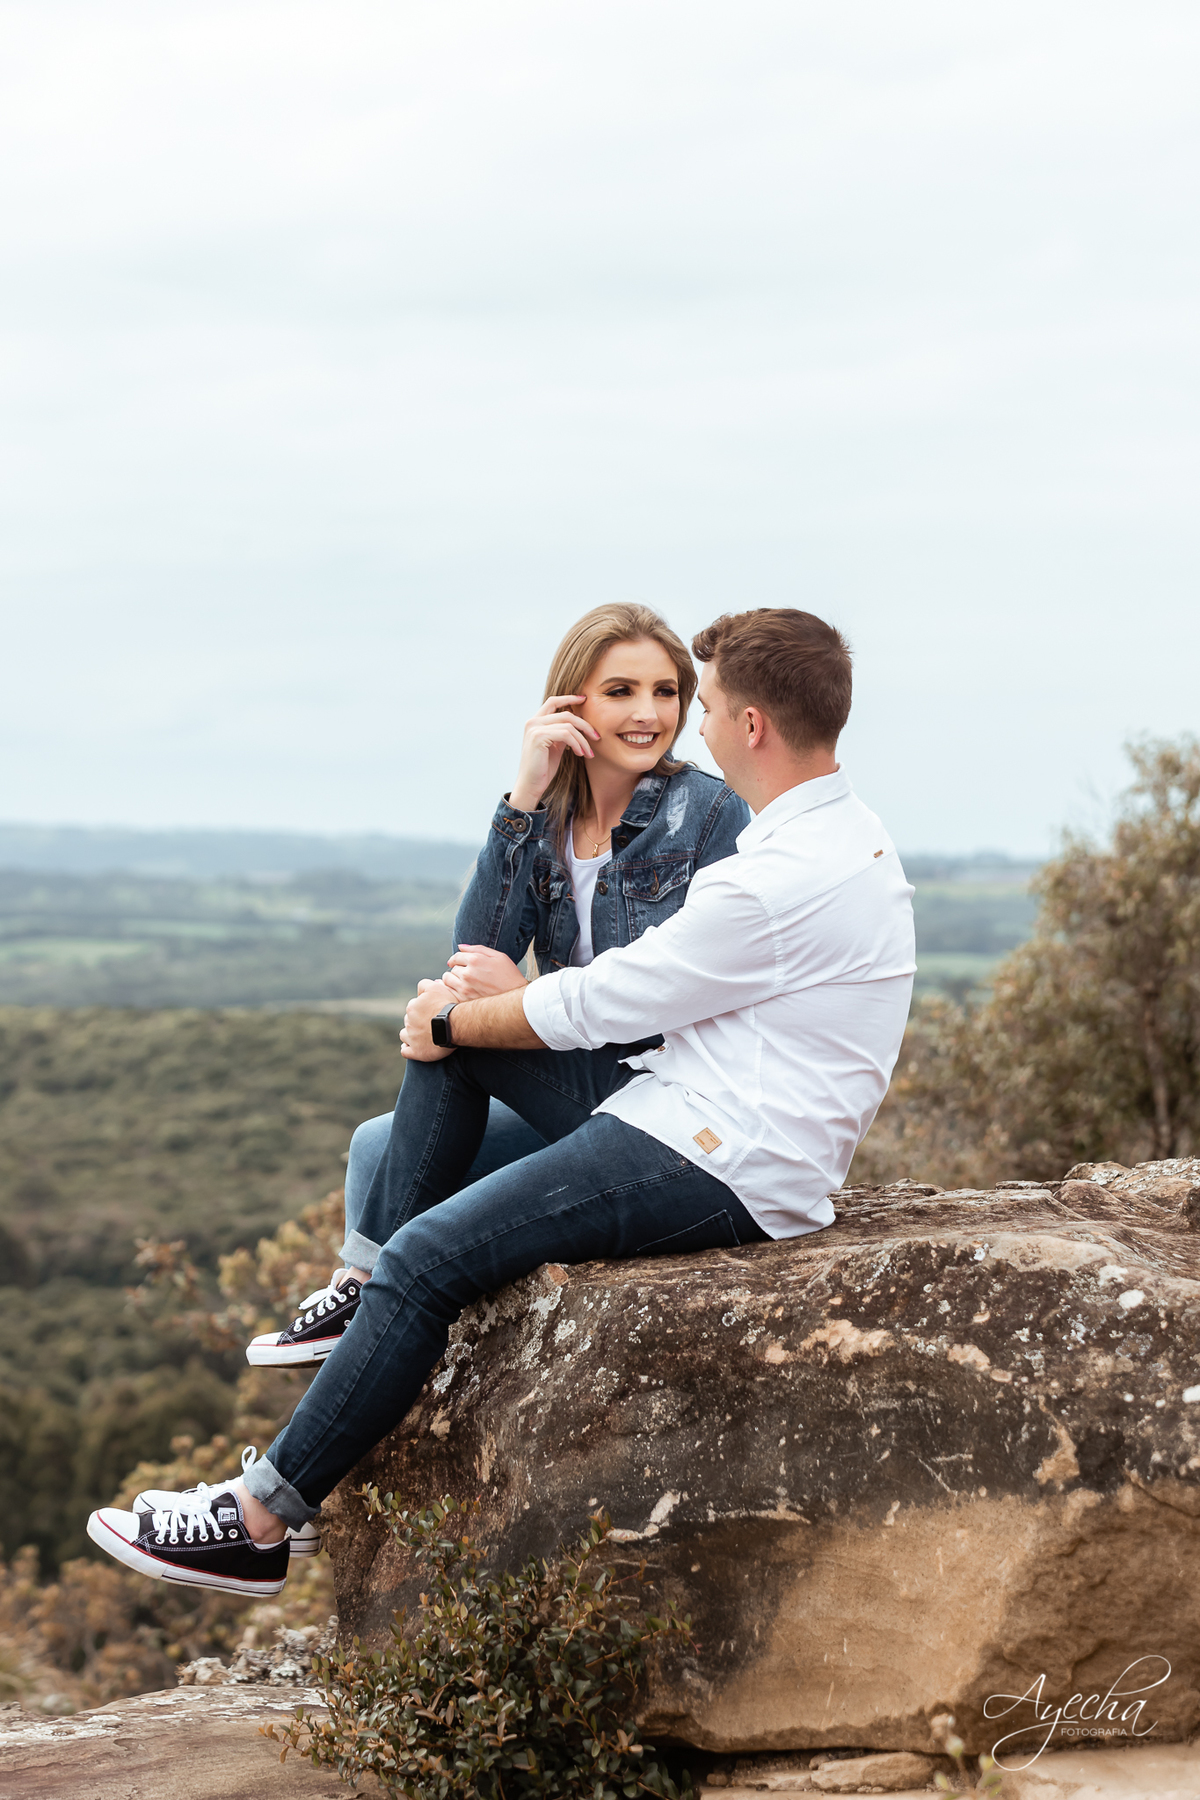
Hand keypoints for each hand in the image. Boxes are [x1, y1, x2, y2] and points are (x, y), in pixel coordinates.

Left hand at [400, 978, 456, 1061]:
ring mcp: (411, 1038)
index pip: (413, 1006)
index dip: (422, 1008)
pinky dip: (406, 1049)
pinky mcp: (416, 1051)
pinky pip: (405, 1051)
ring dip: (410, 1034)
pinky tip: (409, 1047)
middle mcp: (409, 1022)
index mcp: (412, 1007)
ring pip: (405, 1035)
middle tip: (430, 1023)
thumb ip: (424, 985)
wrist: (455, 1025)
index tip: (432, 1011)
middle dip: (417, 1021)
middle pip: (409, 1020)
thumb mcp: (436, 988)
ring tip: (421, 1035)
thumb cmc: (448, 1006)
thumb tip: (419, 989)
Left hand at [444, 945, 528, 1001]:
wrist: (516, 1000)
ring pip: (448, 980)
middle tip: (467, 974)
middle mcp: (468, 974)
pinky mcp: (464, 1000)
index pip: (456, 957)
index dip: (456, 959)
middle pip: (452, 968)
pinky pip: (449, 992)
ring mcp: (465, 988)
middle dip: (457, 969)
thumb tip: (461, 946)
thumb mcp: (499, 957)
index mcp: (475, 960)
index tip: (457, 962)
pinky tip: (460, 990)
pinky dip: (451, 990)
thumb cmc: (510, 976)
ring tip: (462, 982)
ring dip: (452, 979)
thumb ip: (478, 949)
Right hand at [508, 696, 599, 810]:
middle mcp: (533, 722)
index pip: (553, 702)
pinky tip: (580, 753)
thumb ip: (563, 733)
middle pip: (566, 714)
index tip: (584, 699)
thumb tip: (578, 724)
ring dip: (583, 740)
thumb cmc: (543, 768)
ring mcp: (534, 728)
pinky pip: (566, 734)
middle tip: (597, 737)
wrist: (531, 784)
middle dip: (585, 725)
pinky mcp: (538, 737)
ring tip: (588, 752)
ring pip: (568, 725)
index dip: (569, 698)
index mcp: (535, 722)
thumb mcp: (556, 746)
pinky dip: (577, 744)